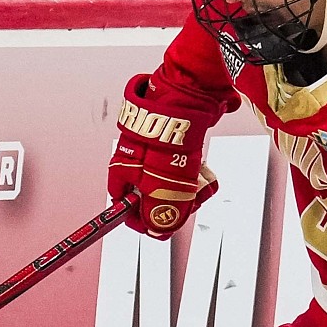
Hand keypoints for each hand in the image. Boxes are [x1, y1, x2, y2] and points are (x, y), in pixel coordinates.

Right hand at [108, 71, 215, 235]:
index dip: (144, 219)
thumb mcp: (163, 188)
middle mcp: (135, 160)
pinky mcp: (175, 140)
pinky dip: (198, 171)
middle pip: (154, 197)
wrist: (187, 95)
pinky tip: (205, 168)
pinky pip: (187, 165)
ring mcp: (155, 149)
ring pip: (173, 182)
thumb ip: (159, 214)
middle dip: (176, 202)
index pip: (125, 207)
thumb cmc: (168, 139)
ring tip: (202, 179)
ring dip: (191, 187)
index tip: (161, 223)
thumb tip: (158, 231)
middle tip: (189, 199)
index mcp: (121, 171)